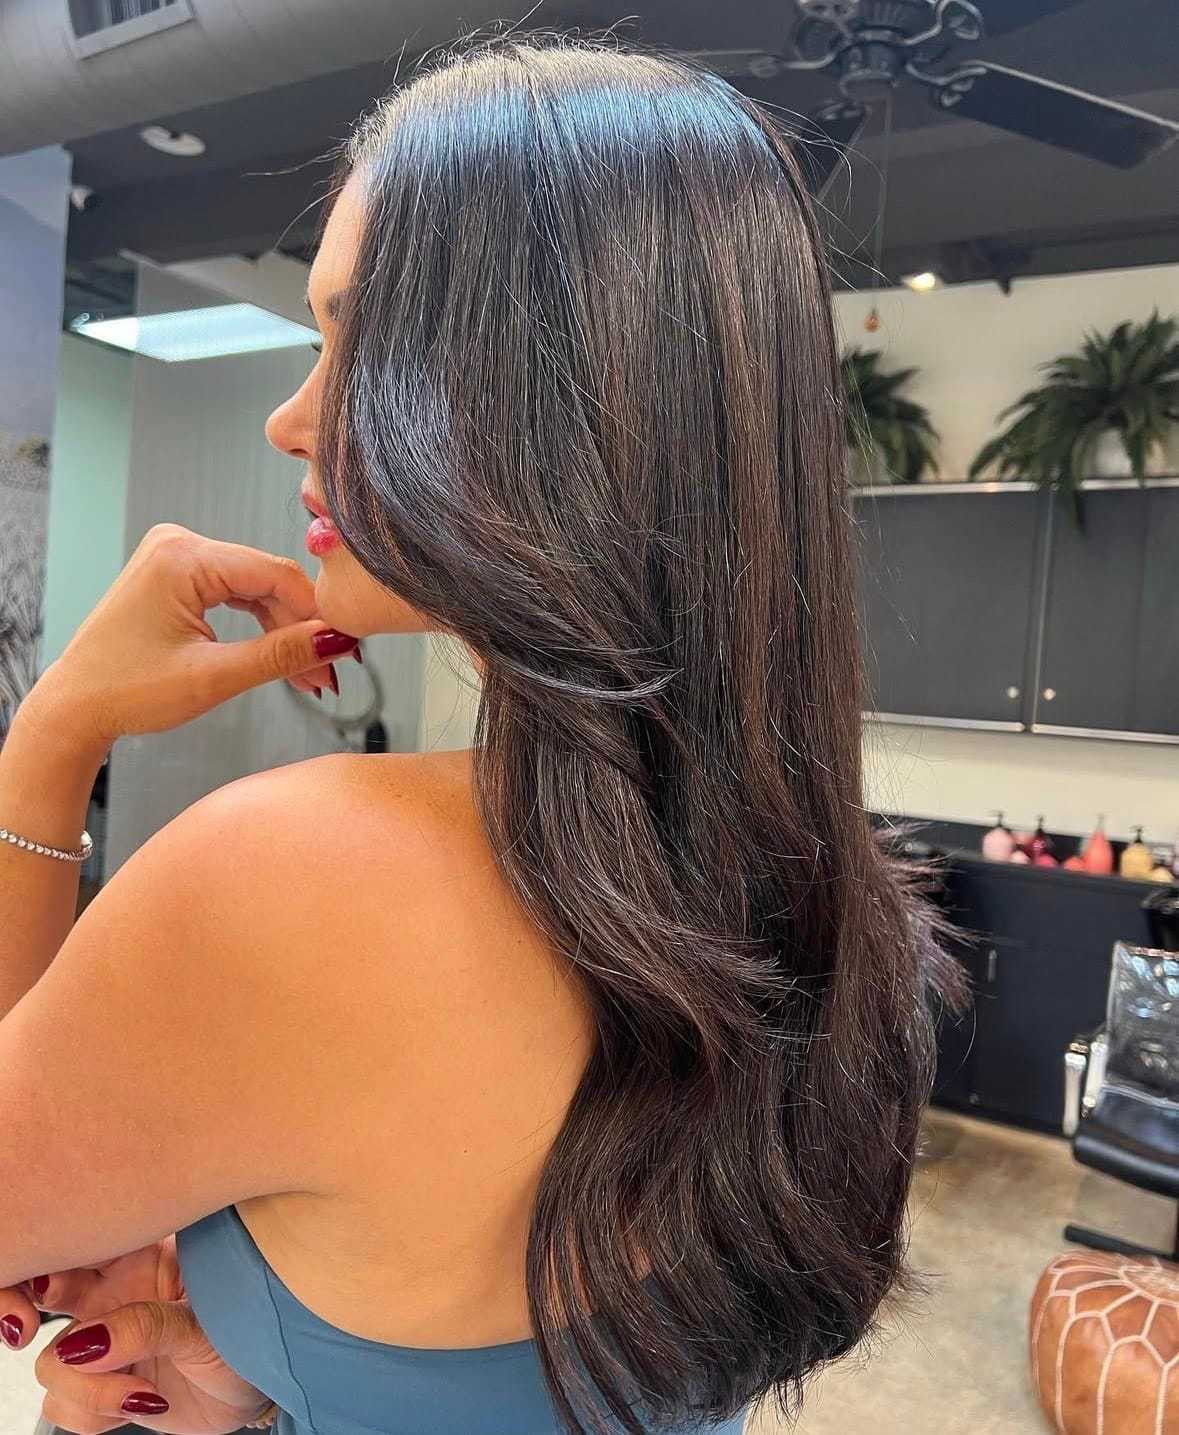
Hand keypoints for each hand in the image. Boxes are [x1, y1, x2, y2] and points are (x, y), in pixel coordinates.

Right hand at [1, 1240, 275, 1431]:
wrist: (262, 1390)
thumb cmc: (250, 1334)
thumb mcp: (206, 1325)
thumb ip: (145, 1327)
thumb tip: (82, 1345)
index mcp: (140, 1251)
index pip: (77, 1236)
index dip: (40, 1258)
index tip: (40, 1296)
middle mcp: (114, 1292)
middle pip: (38, 1291)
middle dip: (22, 1312)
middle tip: (28, 1330)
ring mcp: (105, 1340)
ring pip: (52, 1361)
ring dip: (88, 1388)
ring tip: (141, 1391)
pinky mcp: (103, 1386)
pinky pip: (64, 1404)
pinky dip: (94, 1414)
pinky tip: (142, 1403)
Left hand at [24, 523, 359, 750]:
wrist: (75, 706)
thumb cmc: (126, 691)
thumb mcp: (214, 677)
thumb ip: (281, 655)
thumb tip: (337, 642)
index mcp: (183, 557)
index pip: (276, 575)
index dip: (317, 614)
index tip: (348, 649)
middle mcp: (179, 545)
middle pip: (268, 581)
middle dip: (302, 630)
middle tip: (330, 675)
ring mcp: (177, 557)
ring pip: (256, 590)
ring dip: (284, 632)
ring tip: (309, 677)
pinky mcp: (178, 575)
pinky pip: (235, 594)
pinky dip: (259, 627)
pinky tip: (282, 658)